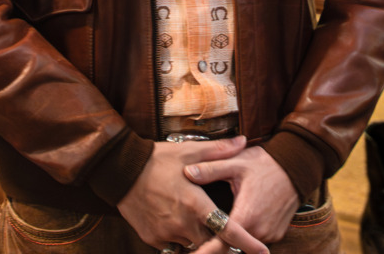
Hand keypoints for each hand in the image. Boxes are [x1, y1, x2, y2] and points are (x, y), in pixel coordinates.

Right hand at [117, 135, 268, 252]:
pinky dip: (179, 237)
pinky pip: (173, 245)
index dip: (246, 242)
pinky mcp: (153, 240)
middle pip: (210, 242)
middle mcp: (183, 223)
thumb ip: (218, 150)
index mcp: (195, 203)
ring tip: (193, 216)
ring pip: (192, 244)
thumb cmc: (157, 159)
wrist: (121, 171)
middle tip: (221, 227)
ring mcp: (167, 234)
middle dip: (218, 238)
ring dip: (198, 235)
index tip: (262, 250)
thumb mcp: (188, 151)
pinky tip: (175, 218)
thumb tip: (243, 141)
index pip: (227, 229)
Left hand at [184, 146, 299, 251]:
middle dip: (217, 242)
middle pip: (232, 245)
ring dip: (232, 238)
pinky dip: (246, 234)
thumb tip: (187, 173)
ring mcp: (270, 234)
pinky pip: (256, 239)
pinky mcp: (276, 234)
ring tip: (218, 228)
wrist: (296, 166)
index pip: (222, 241)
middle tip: (199, 241)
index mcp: (247, 214)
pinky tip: (237, 222)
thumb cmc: (265, 164)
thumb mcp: (236, 163)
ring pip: (244, 243)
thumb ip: (211, 169)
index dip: (206, 250)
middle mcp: (259, 230)